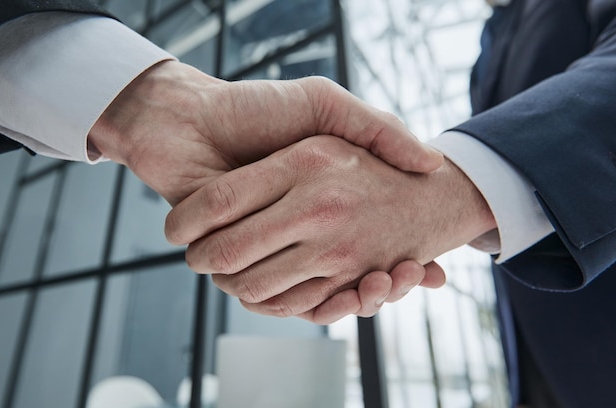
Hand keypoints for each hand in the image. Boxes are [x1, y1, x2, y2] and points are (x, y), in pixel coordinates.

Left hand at [88, 60, 444, 319]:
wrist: (183, 118)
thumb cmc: (254, 106)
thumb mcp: (322, 104)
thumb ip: (373, 127)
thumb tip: (431, 163)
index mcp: (314, 198)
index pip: (364, 240)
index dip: (396, 258)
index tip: (424, 266)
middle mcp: (296, 226)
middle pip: (349, 274)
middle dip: (381, 283)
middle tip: (408, 278)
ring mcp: (269, 245)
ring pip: (320, 291)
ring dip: (355, 297)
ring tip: (382, 284)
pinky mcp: (237, 259)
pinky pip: (281, 297)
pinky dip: (312, 305)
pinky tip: (351, 292)